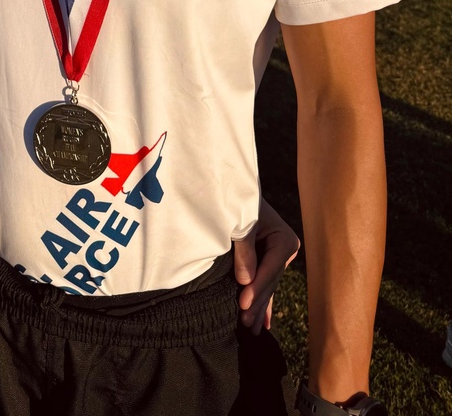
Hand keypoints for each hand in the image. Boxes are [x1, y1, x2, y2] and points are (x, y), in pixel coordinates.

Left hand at [233, 197, 299, 334]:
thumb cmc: (235, 198)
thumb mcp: (240, 220)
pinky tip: (262, 323)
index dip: (256, 288)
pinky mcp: (267, 260)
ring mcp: (278, 257)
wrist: (232, 185)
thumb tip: (245, 281)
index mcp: (285, 239)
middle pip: (269, 281)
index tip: (242, 305)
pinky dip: (260, 301)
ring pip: (266, 285)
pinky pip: (263, 283)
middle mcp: (286, 250)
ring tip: (251, 330)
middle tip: (244, 324)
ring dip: (258, 306)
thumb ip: (244, 249)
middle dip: (256, 303)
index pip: (269, 269)